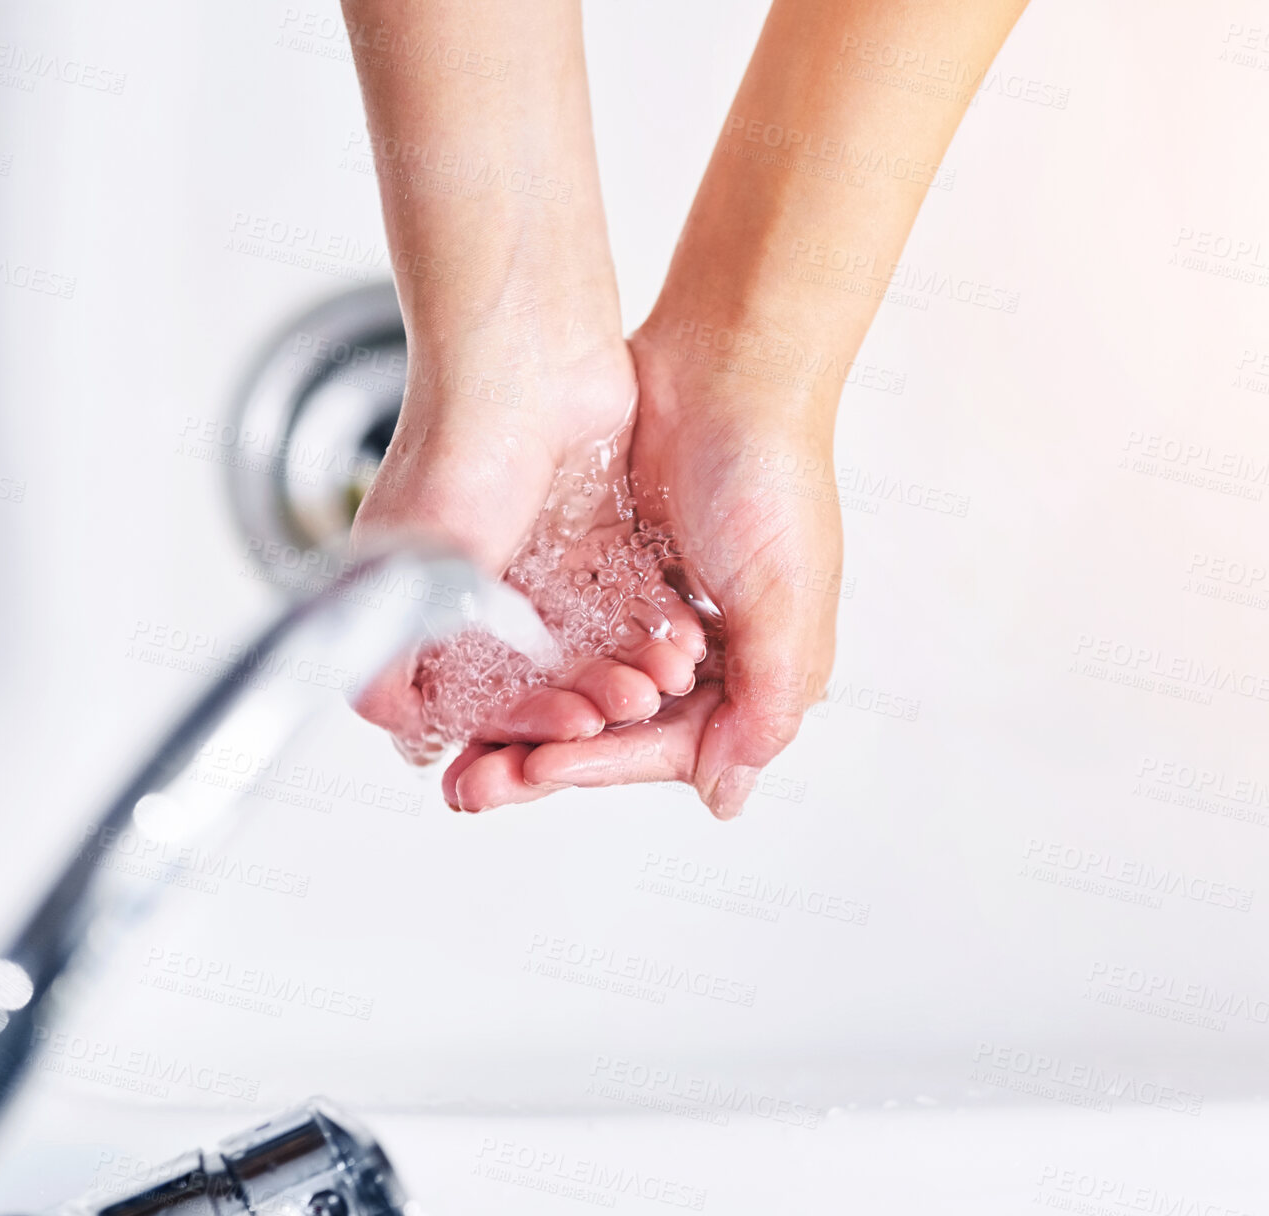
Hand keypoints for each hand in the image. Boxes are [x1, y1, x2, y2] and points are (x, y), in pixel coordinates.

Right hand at [350, 334, 705, 780]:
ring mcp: (534, 564)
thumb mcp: (410, 561)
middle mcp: (473, 589)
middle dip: (578, 703)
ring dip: (618, 672)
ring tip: (657, 681)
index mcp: (416, 603)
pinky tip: (676, 644)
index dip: (513, 726)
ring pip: (581, 648)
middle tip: (621, 711)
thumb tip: (389, 725)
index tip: (560, 733)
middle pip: (529, 682)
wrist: (528, 348)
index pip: (463, 700)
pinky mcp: (587, 538)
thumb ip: (392, 651)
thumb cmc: (457, 440)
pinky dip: (645, 629)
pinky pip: (618, 604)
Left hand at [445, 321, 843, 817]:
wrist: (725, 366)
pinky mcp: (620, 566)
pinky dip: (538, 656)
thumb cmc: (771, 472)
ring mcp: (659, 607)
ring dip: (538, 712)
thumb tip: (728, 795)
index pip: (669, 745)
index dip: (599, 763)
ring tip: (481, 736)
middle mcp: (708, 648)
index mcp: (756, 667)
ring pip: (586, 685)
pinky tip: (495, 671)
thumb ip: (767, 701)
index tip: (534, 772)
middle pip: (618, 727)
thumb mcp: (789, 598)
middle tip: (479, 780)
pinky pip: (572, 631)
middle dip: (550, 753)